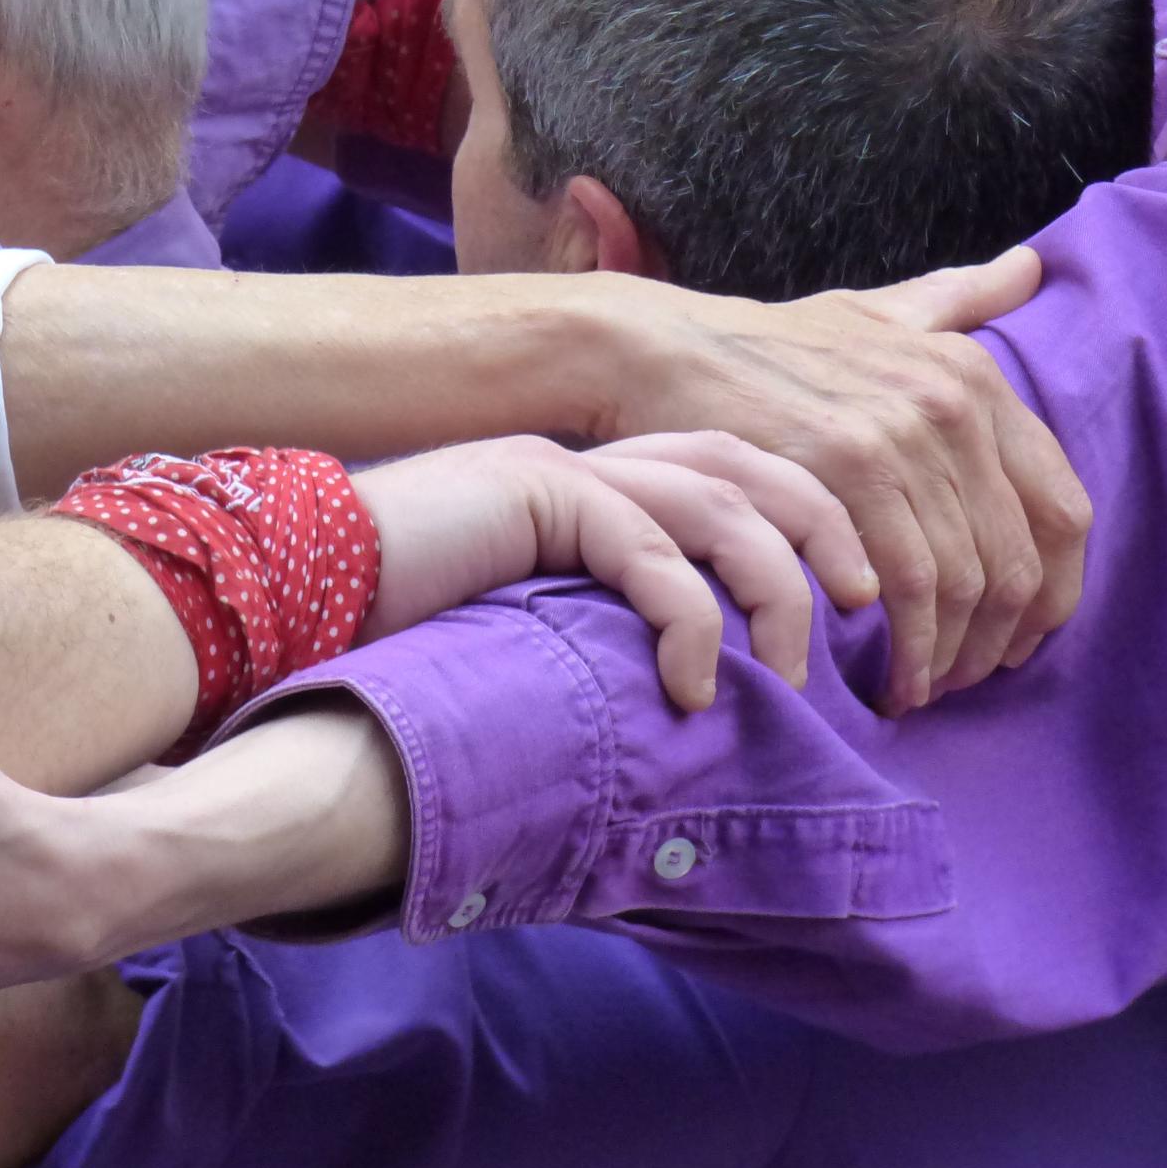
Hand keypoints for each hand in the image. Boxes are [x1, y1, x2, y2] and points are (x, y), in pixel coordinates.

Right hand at [353, 431, 872, 706]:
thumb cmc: (408, 626)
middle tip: (869, 614)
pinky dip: (689, 620)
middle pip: (751, 467)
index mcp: (600, 481)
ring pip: (718, 504)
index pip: (737, 472)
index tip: (860, 601)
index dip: (811, 523)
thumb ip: (603, 636)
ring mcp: (563, 469)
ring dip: (773, 591)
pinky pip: (646, 549)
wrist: (297, 590)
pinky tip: (693, 692)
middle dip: (826, 535)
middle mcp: (592, 460)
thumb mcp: (533, 629)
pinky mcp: (534, 495)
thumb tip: (692, 706)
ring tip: (793, 677)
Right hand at [597, 247, 1090, 712]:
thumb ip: (957, 299)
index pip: (1062, 510)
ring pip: (964, 581)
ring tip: (915, 691)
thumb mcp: (875, 310)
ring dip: (946, 656)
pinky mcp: (845, 467)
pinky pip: (905, 583)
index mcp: (974, 376)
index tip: (1017, 641)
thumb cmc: (764, 344)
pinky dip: (904, 645)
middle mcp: (953, 401)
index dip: (1053, 595)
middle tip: (958, 684)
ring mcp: (901, 433)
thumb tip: (1031, 268)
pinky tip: (881, 675)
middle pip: (1017, 560)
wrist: (662, 350)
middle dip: (995, 642)